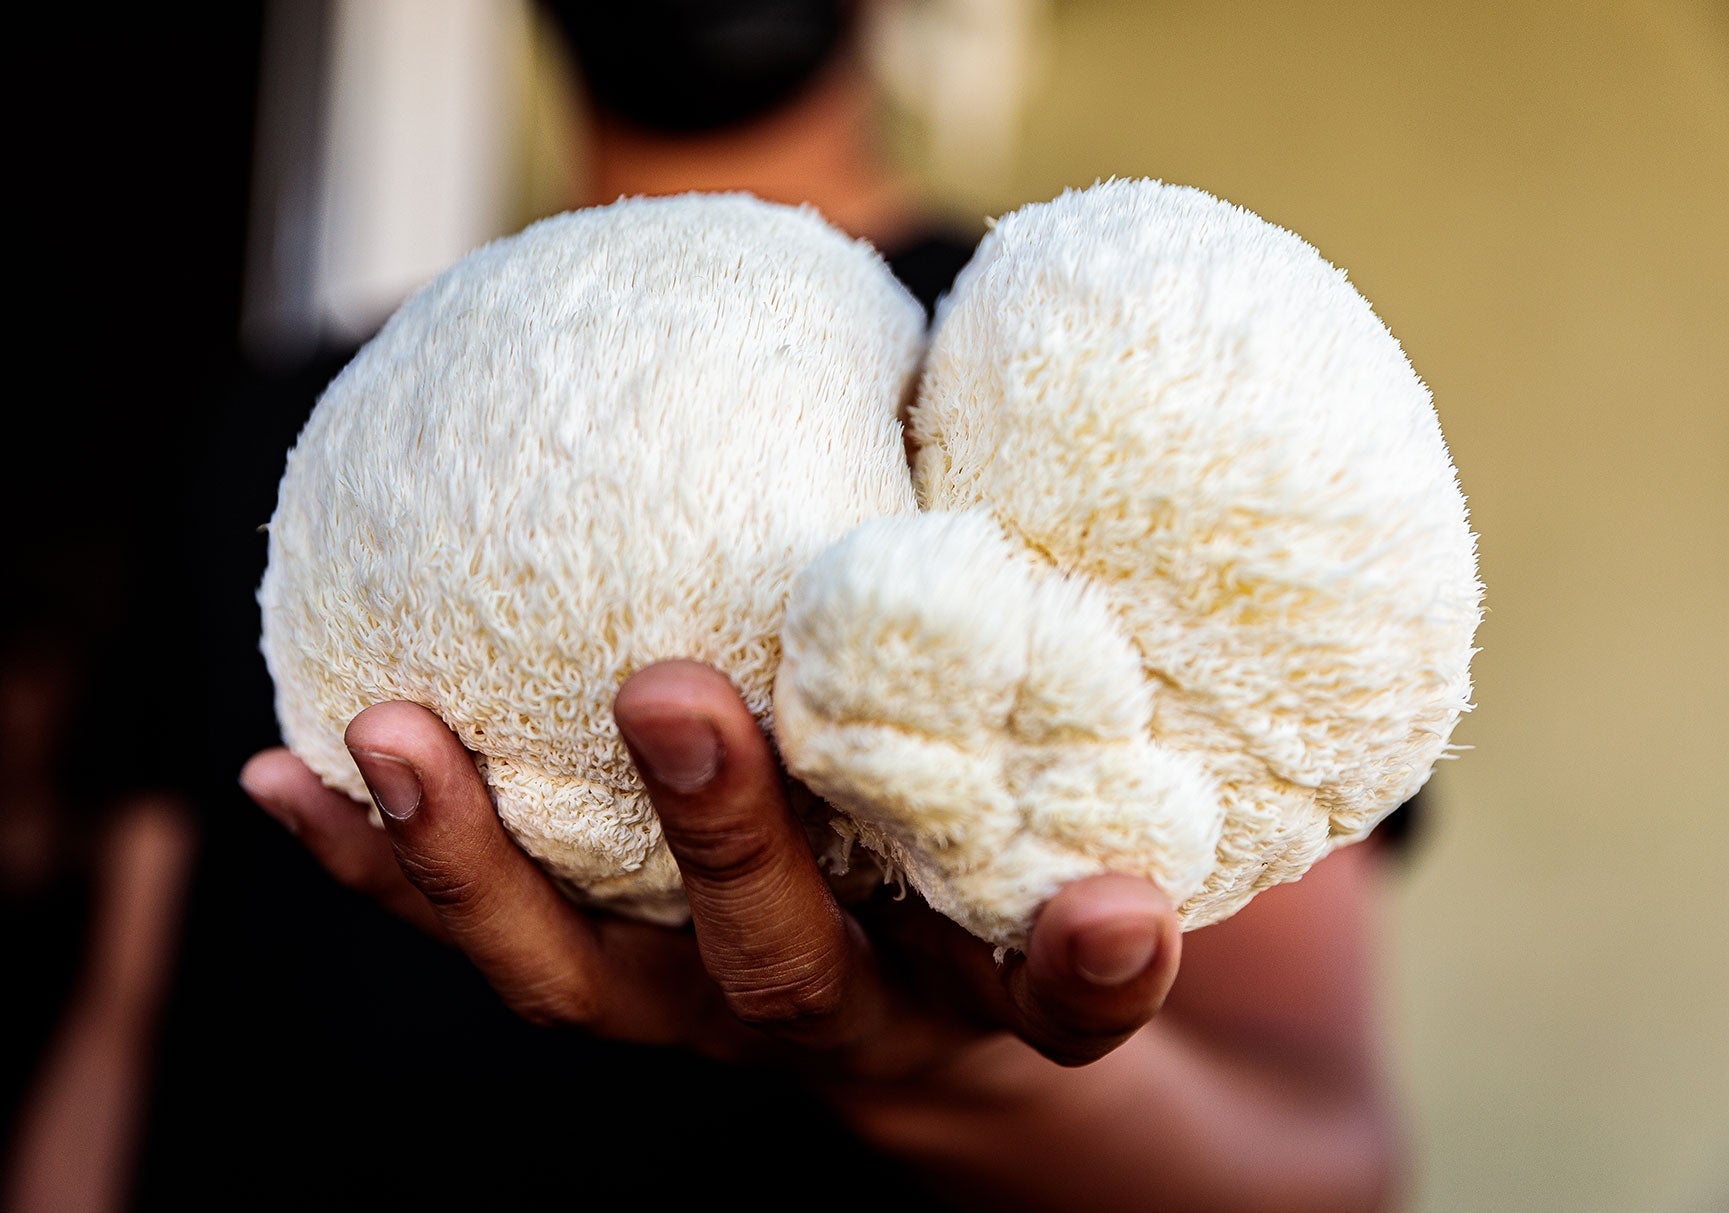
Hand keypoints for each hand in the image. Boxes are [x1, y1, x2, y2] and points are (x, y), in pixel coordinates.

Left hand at [239, 661, 1180, 1079]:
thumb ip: (1026, 626)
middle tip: (671, 694)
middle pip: (782, 968)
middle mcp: (843, 1011)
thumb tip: (966, 387)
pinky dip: (382, 860)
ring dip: (475, 866)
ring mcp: (700, 1014)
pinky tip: (290, 773)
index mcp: (982, 973)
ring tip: (391, 736)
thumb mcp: (1039, 754)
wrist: (914, 1000)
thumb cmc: (979, 829)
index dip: (1088, 962)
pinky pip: (479, 933)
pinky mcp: (604, 982)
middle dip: (722, 839)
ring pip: (581, 980)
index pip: (1061, 991)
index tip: (1110, 905)